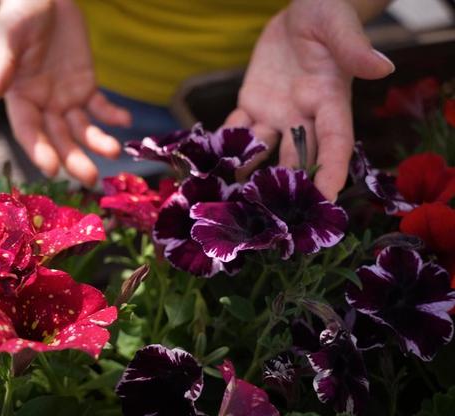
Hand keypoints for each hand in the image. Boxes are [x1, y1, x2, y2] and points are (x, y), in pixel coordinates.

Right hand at [0, 0, 130, 185]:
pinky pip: (100, 106)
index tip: (51, 169)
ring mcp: (66, 98)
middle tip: (91, 178)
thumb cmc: (20, 11)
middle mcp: (43, 105)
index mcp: (19, 97)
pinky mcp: (86, 86)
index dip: (39, 151)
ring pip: (82, 129)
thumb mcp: (7, 35)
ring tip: (113, 151)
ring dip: (97, 142)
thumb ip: (1, 65)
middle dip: (74, 159)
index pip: (28, 131)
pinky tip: (124, 120)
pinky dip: (112, 114)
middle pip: (59, 138)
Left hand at [225, 0, 393, 200]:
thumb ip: (354, 48)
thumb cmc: (327, 12)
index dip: (332, 170)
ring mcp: (276, 113)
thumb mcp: (338, 26)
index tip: (327, 198)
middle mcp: (303, 116)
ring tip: (236, 197)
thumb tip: (383, 67)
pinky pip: (237, 128)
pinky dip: (225, 145)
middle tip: (276, 215)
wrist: (301, 9)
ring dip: (251, 171)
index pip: (335, 142)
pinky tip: (212, 163)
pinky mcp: (252, 103)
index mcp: (330, 101)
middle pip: (297, 156)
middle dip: (289, 186)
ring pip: (264, 149)